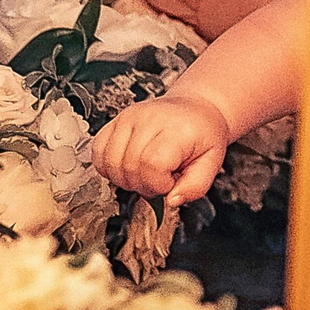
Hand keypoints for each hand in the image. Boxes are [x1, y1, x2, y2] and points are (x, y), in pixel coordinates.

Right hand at [92, 94, 232, 205]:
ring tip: (144, 173)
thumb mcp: (212, 162)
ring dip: (124, 179)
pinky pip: (97, 151)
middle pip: (129, 166)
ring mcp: (129, 117)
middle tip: (159, 179)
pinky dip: (108, 167)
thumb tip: (171, 200)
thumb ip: (195, 186)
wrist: (195, 109)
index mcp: (176, 129)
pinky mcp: (115, 120)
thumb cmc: (202, 134)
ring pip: (110, 162)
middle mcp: (149, 119)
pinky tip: (127, 167)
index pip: (152, 165)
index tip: (170, 182)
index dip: (159, 184)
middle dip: (143, 185)